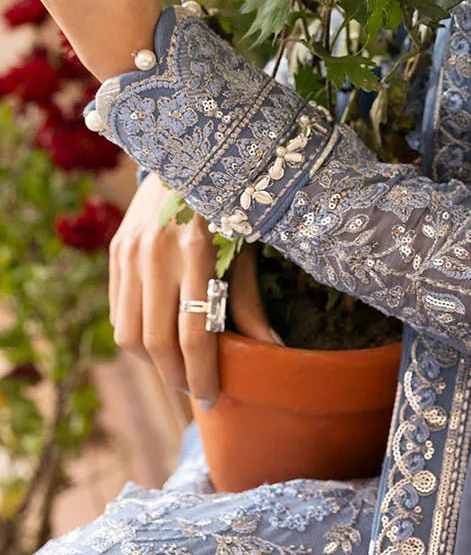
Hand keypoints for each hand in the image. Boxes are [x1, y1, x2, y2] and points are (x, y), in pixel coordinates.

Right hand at [109, 173, 282, 406]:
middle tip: (197, 390)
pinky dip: (138, 337)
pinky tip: (161, 341)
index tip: (212, 399)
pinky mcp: (116, 251)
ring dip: (154, 363)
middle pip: (157, 341)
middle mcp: (156, 252)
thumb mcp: (246, 247)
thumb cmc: (230, 204)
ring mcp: (130, 252)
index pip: (193, 332)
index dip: (202, 373)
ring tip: (180, 368)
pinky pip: (119, 313)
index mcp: (197, 250)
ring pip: (129, 334)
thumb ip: (248, 302)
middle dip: (177, 376)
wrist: (189, 156)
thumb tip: (271, 353)